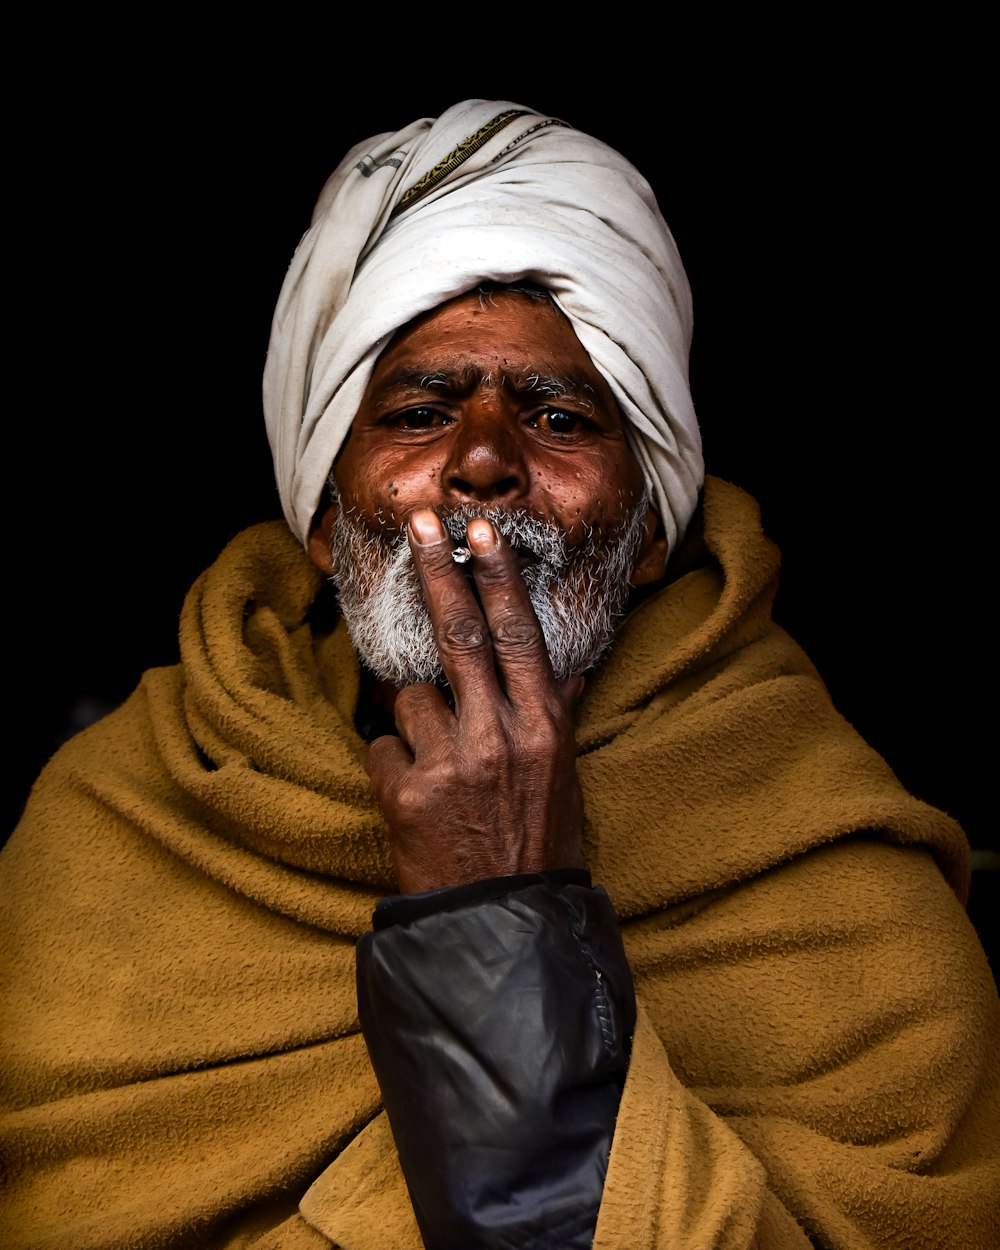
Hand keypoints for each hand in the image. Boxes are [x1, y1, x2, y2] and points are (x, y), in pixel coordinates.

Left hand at [366, 509, 585, 893]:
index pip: (519, 637)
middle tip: (421, 524)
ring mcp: (451, 763)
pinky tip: (411, 791)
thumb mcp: (562, 778)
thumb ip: (555, 715)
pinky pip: (380, 746)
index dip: (497, 579)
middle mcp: (500, 736)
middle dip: (438, 573)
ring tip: (434, 758)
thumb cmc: (537, 848)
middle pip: (460, 636)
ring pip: (409, 696)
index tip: (480, 533)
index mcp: (543, 729)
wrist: (502, 927)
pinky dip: (390, 760)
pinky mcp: (406, 794)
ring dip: (412, 715)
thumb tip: (563, 666)